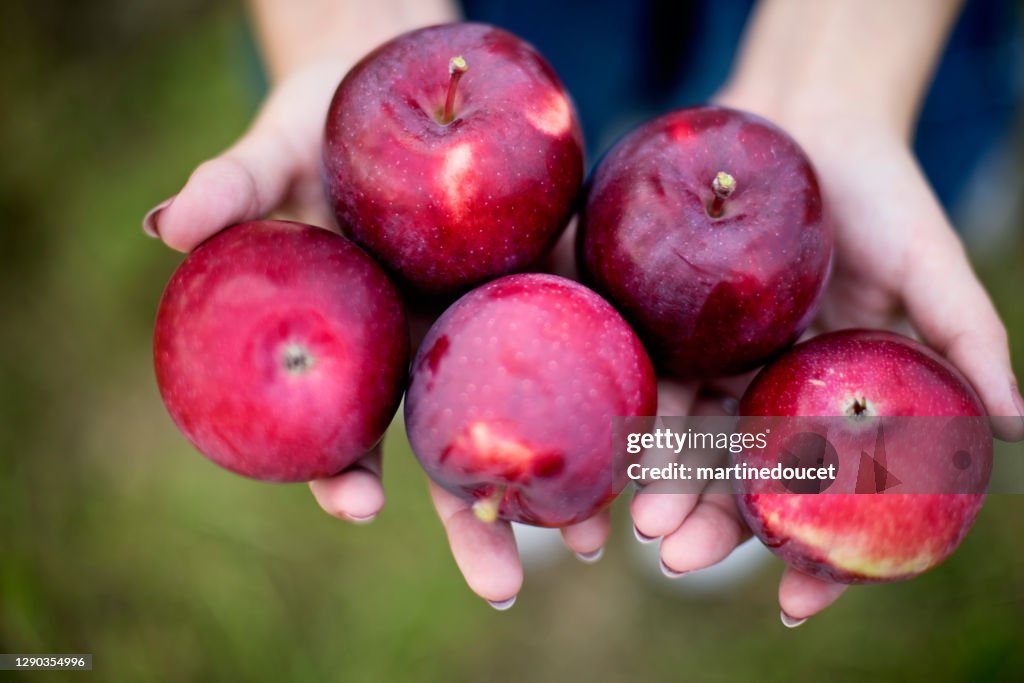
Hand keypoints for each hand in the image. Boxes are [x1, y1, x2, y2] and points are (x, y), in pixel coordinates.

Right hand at [145, 58, 606, 607]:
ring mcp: (490, 322)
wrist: (399, 88)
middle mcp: (427, 349)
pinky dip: (613, 393)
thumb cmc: (318, 130)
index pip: (345, 428)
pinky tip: (646, 435)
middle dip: (472, 520)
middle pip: (449, 447)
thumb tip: (162, 223)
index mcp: (358, 342)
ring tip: (592, 537)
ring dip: (559, 483)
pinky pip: (585, 343)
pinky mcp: (549, 281)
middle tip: (504, 586)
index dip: (342, 471)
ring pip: (524, 417)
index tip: (359, 502)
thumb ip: (230, 188)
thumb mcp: (272, 153)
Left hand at [633, 90, 1023, 625]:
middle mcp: (771, 391)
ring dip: (661, 483)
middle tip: (679, 557)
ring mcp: (718, 361)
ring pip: (685, 438)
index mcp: (834, 398)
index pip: (827, 496)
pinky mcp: (671, 322)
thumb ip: (966, 342)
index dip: (816, 556)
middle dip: (713, 527)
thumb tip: (1016, 426)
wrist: (806, 119)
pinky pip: (650, 374)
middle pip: (741, 478)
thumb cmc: (882, 193)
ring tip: (641, 519)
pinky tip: (614, 448)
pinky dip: (634, 413)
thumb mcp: (931, 266)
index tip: (796, 603)